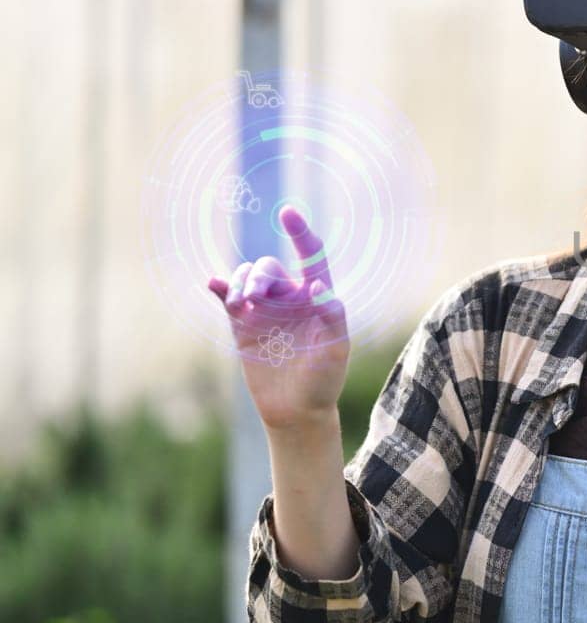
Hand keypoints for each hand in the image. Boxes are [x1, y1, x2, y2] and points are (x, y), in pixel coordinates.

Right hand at [205, 205, 349, 430]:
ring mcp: (264, 309)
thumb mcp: (336, 351)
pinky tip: (213, 284)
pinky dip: (220, 287)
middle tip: (253, 297)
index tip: (287, 212)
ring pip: (246, 278)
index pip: (311, 256)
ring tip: (238, 304)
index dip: (301, 233)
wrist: (296, 410)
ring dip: (239, 283)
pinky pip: (228, 297)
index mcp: (317, 297)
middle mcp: (290, 297)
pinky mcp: (242, 325)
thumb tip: (321, 286)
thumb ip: (332, 318)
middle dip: (259, 277)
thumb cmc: (323, 380)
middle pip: (269, 268)